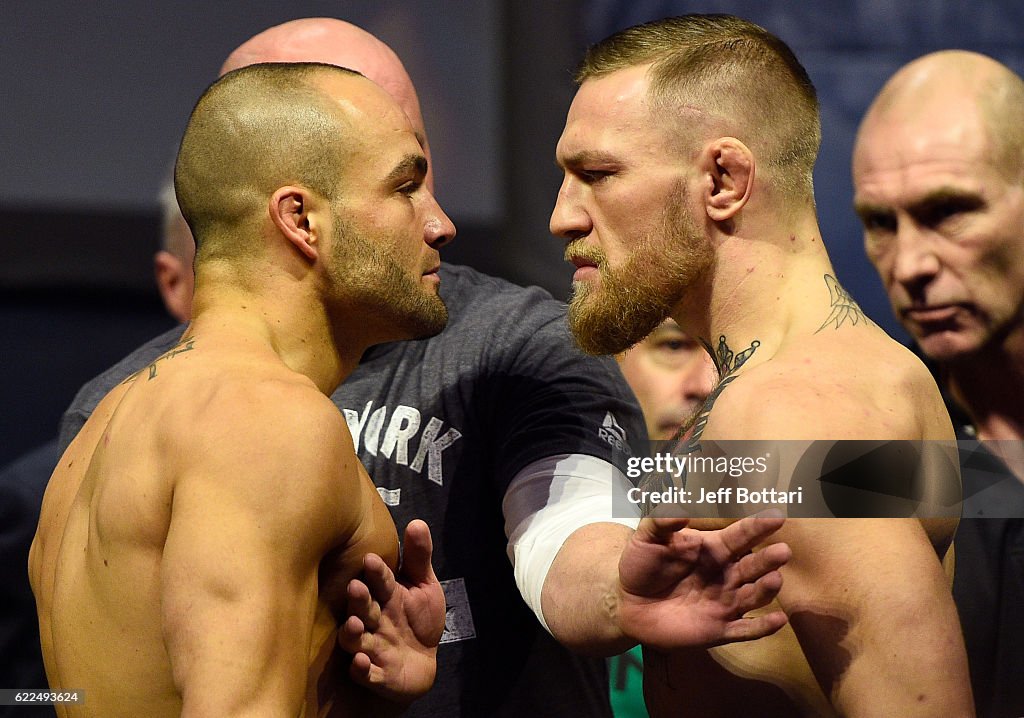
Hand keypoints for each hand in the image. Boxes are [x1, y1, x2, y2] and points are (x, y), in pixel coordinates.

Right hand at [338, 520, 445, 701]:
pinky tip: (361, 662)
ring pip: (357, 640)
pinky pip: (366, 674)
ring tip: (353, 624)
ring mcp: (373, 648)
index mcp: (386, 596)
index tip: (370, 559)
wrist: (421, 663)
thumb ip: (419, 558)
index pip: (380, 581)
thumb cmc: (418, 620)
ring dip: (353, 634)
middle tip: (356, 588)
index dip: (376, 572)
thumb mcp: (424, 587)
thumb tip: (417, 522)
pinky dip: (363, 669)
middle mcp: (374, 620)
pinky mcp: (376, 675)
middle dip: (359, 599)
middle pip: (363, 608)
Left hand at [615, 513, 791, 649]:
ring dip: (767, 589)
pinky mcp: (719, 629)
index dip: (758, 527)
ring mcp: (724, 602)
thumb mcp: (647, 538)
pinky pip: (745, 630)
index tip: (777, 517)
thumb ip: (662, 522)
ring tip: (775, 579)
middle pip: (753, 566)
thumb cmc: (641, 565)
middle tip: (783, 551)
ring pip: (754, 596)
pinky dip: (762, 627)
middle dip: (769, 559)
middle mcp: (725, 575)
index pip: (740, 536)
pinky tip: (779, 621)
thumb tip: (680, 508)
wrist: (627, 603)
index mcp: (713, 550)